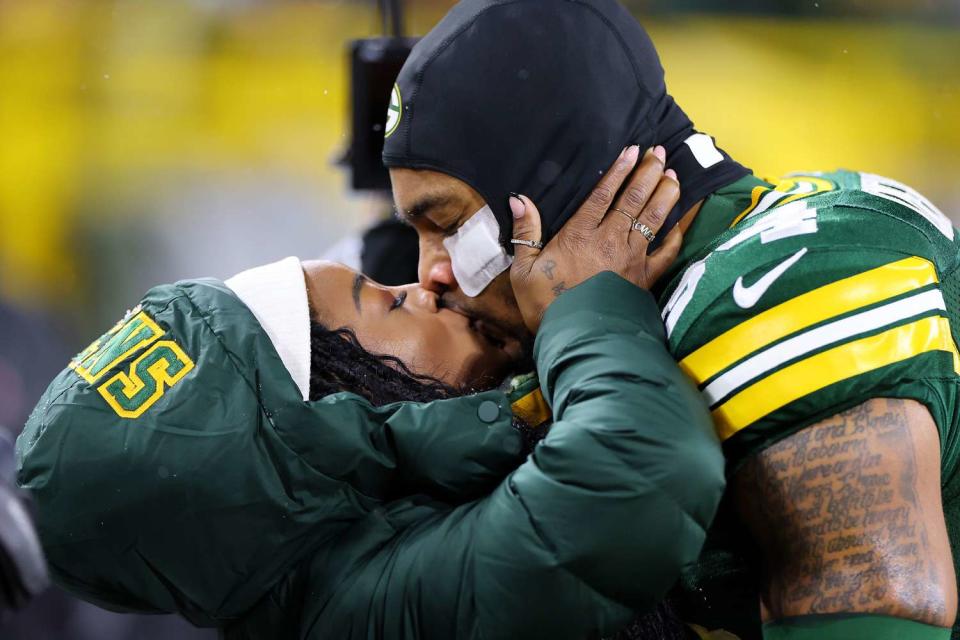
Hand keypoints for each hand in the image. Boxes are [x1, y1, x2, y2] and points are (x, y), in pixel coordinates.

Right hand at [509, 145, 681, 332]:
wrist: (576, 339)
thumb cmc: (545, 306)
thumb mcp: (524, 270)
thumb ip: (525, 232)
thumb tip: (519, 199)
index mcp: (580, 235)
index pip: (603, 195)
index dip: (619, 170)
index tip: (632, 150)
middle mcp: (610, 241)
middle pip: (635, 199)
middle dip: (648, 173)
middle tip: (659, 153)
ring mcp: (632, 259)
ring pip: (654, 219)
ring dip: (665, 194)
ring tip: (674, 176)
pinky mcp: (644, 279)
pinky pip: (667, 253)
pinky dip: (676, 236)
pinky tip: (681, 222)